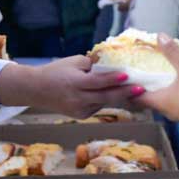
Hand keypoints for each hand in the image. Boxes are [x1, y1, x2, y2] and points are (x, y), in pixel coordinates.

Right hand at [0, 57, 138, 118]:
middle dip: (125, 93)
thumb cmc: (56, 71)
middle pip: (105, 97)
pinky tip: (115, 94)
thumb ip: (91, 64)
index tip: (128, 74)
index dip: (113, 79)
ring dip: (119, 97)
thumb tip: (110, 64)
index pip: (97, 82)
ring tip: (136, 90)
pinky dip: (106, 100)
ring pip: (104, 102)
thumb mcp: (73, 62)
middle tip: (141, 89)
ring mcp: (80, 110)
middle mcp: (78, 99)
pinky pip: (98, 106)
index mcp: (75, 83)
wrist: (37, 90)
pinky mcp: (82, 116)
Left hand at [136, 34, 178, 125]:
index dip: (129, 87)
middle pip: (147, 100)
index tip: (126, 75)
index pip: (135, 97)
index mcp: (161, 102)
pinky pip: (173, 104)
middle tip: (140, 72)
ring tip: (156, 75)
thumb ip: (173, 52)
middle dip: (143, 87)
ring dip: (157, 91)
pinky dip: (169, 94)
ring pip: (161, 103)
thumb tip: (159, 36)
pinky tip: (175, 83)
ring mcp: (178, 115)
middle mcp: (166, 112)